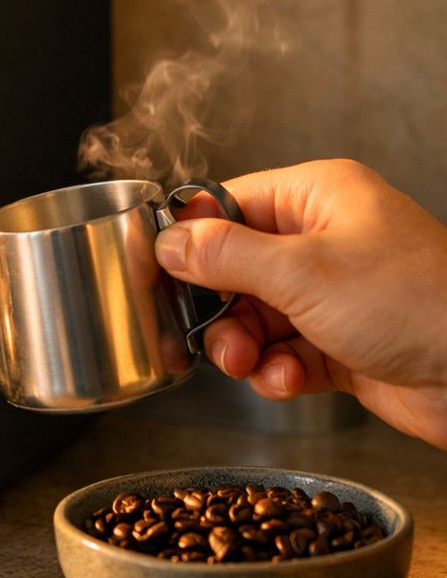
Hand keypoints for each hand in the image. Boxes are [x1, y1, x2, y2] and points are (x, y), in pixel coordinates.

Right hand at [155, 159, 446, 447]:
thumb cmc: (415, 304)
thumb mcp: (302, 272)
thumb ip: (224, 255)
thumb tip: (169, 241)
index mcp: (317, 196)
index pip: (227, 203)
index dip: (190, 239)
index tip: (162, 273)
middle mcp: (324, 239)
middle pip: (233, 267)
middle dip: (217, 308)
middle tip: (211, 336)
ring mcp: (334, 293)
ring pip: (253, 316)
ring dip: (243, 346)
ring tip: (248, 365)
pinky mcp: (342, 342)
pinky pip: (283, 352)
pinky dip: (276, 371)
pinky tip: (288, 381)